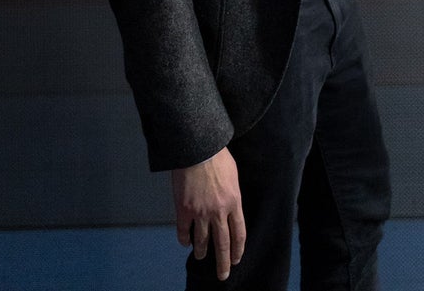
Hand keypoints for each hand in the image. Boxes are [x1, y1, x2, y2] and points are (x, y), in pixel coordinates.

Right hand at [172, 147, 245, 281]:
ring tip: (201, 256)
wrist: (197, 147)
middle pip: (223, 244)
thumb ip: (233, 193)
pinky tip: (186, 243)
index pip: (239, 234)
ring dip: (202, 251)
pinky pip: (184, 232)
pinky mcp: (184, 209)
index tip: (237, 259)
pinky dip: (185, 240)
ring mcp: (200, 212)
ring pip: (202, 241)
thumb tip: (232, 205)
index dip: (238, 250)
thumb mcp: (233, 174)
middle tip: (223, 275)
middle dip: (223, 263)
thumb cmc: (217, 156)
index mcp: (234, 201)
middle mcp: (219, 211)